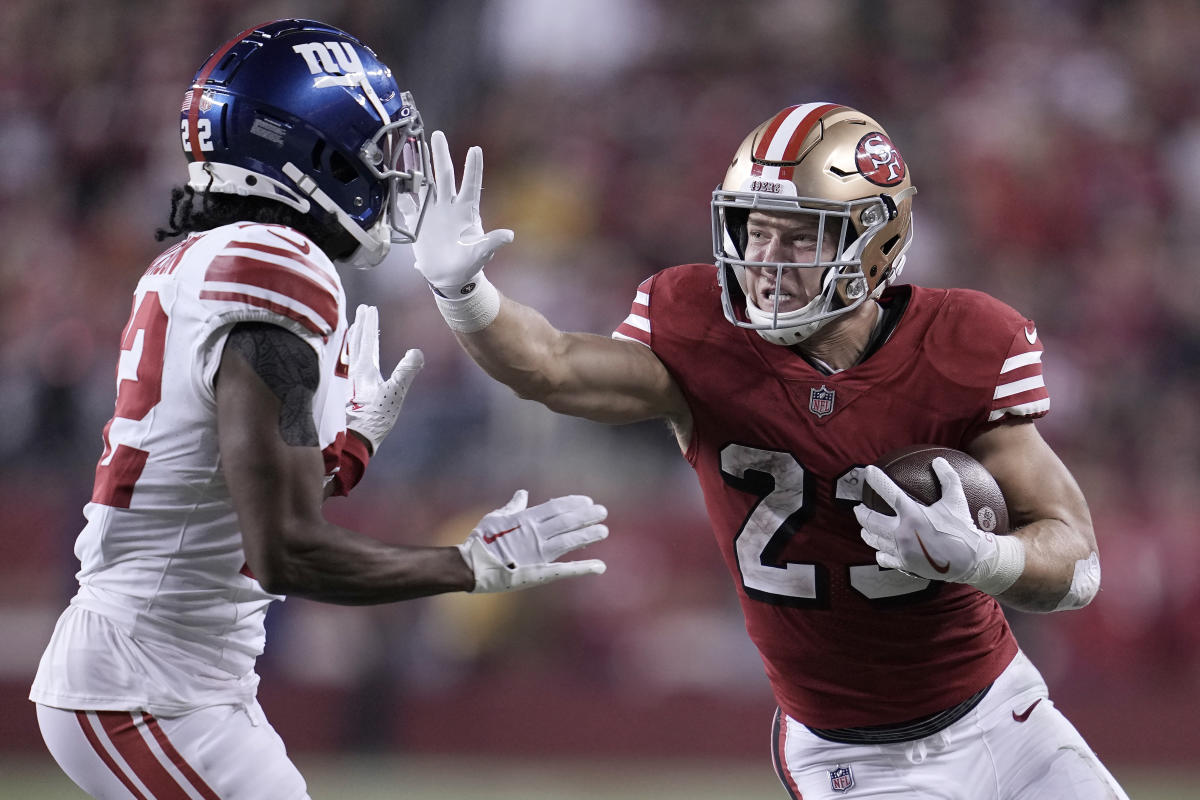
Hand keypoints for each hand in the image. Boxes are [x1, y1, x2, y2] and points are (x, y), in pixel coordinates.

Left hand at [344, 304, 423, 453]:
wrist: (352, 442)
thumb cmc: (374, 420)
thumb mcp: (394, 395)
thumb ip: (405, 372)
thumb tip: (416, 352)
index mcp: (364, 370)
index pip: (368, 341)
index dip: (370, 324)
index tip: (370, 308)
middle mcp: (351, 373)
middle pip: (356, 343)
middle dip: (360, 325)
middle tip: (362, 309)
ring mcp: (346, 382)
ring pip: (348, 352)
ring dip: (352, 338)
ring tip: (353, 328)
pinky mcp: (344, 392)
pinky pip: (345, 365)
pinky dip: (347, 354)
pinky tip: (347, 359)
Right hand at [410, 130, 513, 296]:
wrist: (449, 277)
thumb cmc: (469, 264)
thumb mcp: (481, 254)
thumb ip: (491, 243)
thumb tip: (509, 235)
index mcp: (466, 211)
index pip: (471, 185)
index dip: (473, 168)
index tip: (475, 149)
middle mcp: (448, 206)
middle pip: (444, 176)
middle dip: (441, 155)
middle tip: (436, 134)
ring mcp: (432, 212)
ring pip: (424, 183)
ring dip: (418, 165)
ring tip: (412, 145)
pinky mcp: (417, 222)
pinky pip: (407, 203)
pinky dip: (401, 190)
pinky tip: (394, 174)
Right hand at [458, 490, 607, 592]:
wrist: (471, 566)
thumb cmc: (480, 541)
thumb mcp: (495, 518)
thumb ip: (513, 506)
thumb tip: (523, 493)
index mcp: (526, 519)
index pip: (556, 508)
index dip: (574, 504)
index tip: (588, 502)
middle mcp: (536, 534)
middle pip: (567, 522)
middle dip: (587, 516)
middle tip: (603, 512)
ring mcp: (539, 554)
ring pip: (570, 541)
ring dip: (588, 535)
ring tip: (604, 531)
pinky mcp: (540, 572)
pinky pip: (566, 570)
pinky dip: (584, 568)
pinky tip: (600, 566)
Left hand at [854, 458, 1000, 583]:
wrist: (971, 561)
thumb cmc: (963, 529)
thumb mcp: (957, 500)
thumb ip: (948, 478)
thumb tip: (939, 460)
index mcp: (913, 514)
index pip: (889, 492)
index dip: (877, 480)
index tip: (868, 471)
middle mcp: (902, 532)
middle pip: (870, 520)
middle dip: (861, 512)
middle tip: (858, 507)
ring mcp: (901, 550)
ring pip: (873, 539)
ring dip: (866, 531)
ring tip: (864, 527)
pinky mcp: (904, 564)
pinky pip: (884, 557)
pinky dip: (879, 552)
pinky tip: (880, 549)